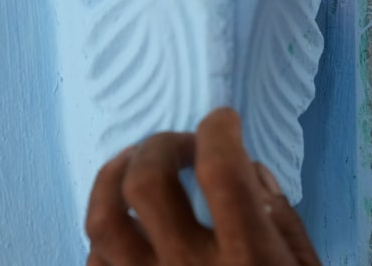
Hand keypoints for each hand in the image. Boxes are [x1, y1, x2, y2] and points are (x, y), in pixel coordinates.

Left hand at [85, 108, 320, 265]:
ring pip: (100, 220)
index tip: (224, 120)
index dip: (219, 129)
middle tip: (184, 145)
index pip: (221, 171)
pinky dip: (105, 229)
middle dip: (161, 144)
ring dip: (115, 176)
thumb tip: (247, 169)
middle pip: (145, 184)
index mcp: (247, 260)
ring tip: (136, 163)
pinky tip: (128, 221)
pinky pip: (92, 261)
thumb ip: (280, 219)